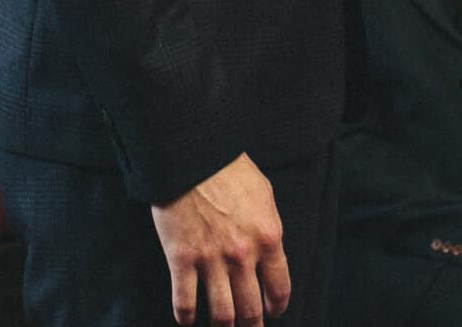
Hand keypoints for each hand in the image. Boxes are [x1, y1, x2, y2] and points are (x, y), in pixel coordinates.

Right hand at [150, 153, 288, 325]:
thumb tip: (270, 250)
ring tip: (222, 326)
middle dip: (252, 325)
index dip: (277, 307)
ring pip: (222, 314)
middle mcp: (243, 255)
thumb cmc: (227, 166)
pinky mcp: (181, 258)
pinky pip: (185, 302)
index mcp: (268, 237)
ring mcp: (211, 259)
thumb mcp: (263, 193)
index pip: (279, 288)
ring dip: (224, 326)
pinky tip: (187, 320)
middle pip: (251, 309)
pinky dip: (186, 318)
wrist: (190, 152)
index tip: (272, 312)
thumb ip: (268, 227)